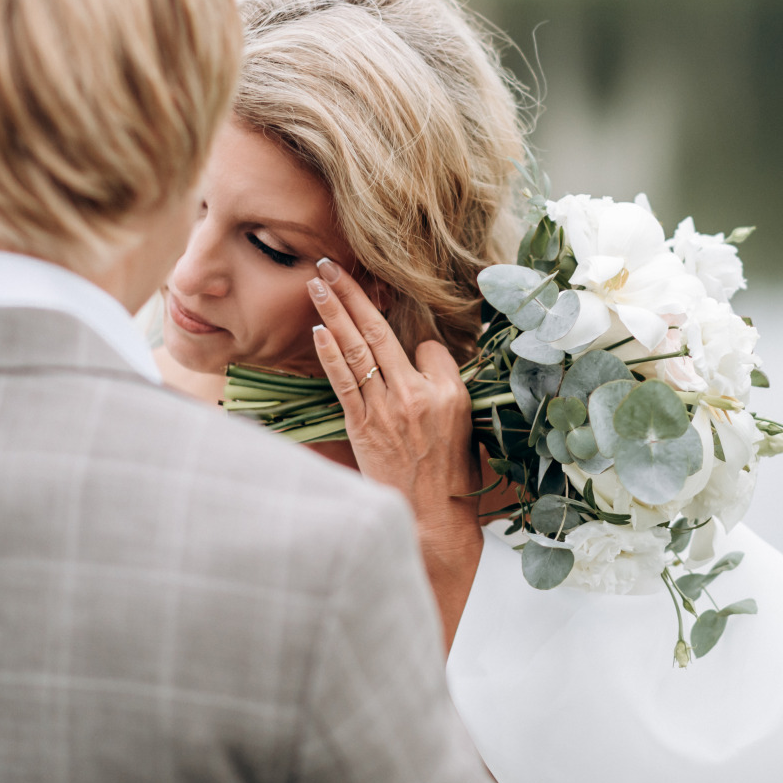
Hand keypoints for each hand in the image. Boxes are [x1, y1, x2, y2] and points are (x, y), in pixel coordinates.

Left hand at [307, 258, 482, 649]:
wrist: (431, 519)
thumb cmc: (451, 474)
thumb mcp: (466, 424)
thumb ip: (445, 384)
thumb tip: (423, 355)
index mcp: (449, 393)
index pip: (429, 346)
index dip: (417, 342)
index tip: (399, 328)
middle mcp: (417, 396)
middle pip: (381, 333)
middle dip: (354, 294)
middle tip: (332, 263)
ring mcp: (386, 410)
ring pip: (357, 350)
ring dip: (334, 312)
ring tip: (317, 282)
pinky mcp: (361, 426)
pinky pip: (343, 381)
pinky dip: (330, 354)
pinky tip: (318, 330)